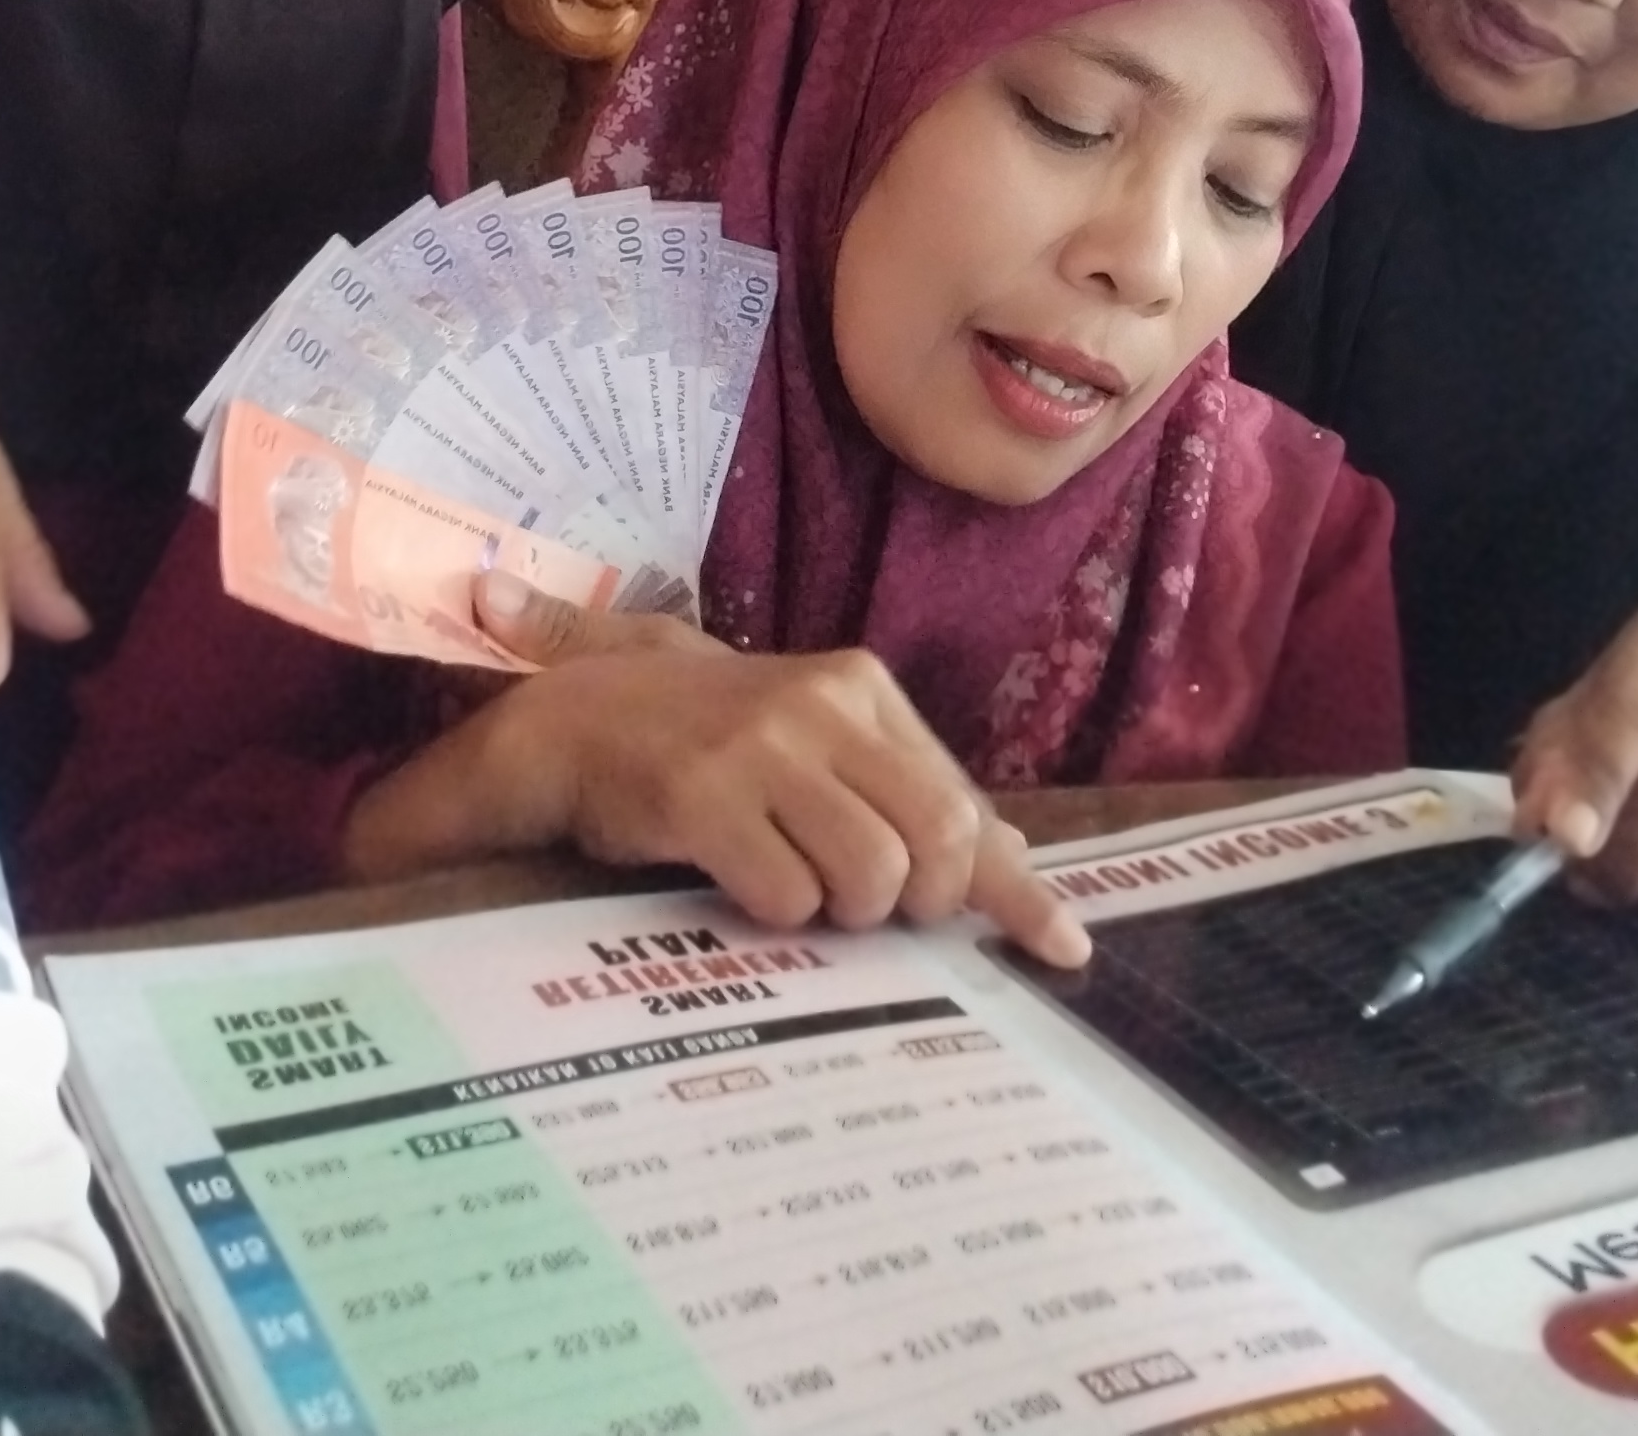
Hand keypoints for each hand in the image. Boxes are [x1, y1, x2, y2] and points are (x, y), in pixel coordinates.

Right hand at [347, 577, 1088, 968]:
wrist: (572, 720)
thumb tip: (1008, 851)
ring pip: (872, 875)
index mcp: (861, 688)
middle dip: (921, 901)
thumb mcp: (813, 742)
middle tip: (878, 912)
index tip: (1065, 949)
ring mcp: (763, 746)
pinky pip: (788, 898)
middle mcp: (822, 705)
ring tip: (798, 889)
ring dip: (843, 913)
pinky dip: (777, 916)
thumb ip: (902, 788)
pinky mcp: (703, 795)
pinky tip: (741, 882)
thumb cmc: (706, 742)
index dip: (1016, 886)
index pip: (964, 799)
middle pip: (938, 840)